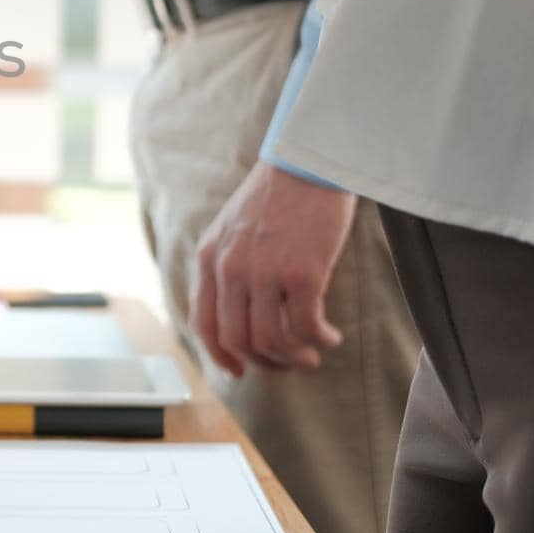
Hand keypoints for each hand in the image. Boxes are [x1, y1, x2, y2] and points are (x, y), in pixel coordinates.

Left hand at [192, 161, 355, 376]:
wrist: (307, 162)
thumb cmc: (276, 195)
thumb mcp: (231, 228)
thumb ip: (225, 265)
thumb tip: (236, 312)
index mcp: (209, 257)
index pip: (204, 323)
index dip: (220, 355)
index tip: (239, 370)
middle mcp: (230, 268)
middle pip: (238, 339)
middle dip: (264, 361)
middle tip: (288, 362)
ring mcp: (264, 272)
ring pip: (271, 340)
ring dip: (293, 357)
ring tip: (311, 353)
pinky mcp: (302, 273)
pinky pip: (305, 327)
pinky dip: (319, 340)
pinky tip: (330, 336)